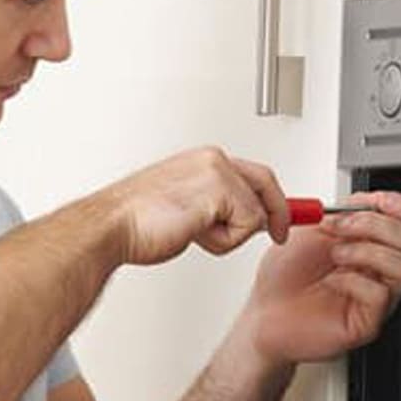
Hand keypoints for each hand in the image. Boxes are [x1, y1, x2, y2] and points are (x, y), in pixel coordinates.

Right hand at [96, 147, 291, 265]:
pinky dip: (224, 241)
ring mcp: (217, 172)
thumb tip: (240, 222)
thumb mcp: (185, 208)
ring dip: (230, 235)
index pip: (251, 173)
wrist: (112, 227)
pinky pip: (246, 225)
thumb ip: (213, 207)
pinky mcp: (220, 190)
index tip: (288, 213)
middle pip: (265, 182)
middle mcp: (211, 159)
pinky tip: (194, 234)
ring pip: (255, 211)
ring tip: (195, 234)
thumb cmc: (135, 222)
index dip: (271, 197)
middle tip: (279, 233)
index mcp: (202, 160)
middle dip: (276, 213)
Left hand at [240, 191, 400, 365]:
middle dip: (374, 224)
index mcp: (371, 244)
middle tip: (339, 227)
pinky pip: (380, 295)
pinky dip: (354, 281)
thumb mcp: (314, 228)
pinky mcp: (367, 322)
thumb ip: (348, 211)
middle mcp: (379, 270)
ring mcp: (377, 297)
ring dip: (366, 251)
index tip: (378, 200)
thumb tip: (372, 199)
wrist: (264, 311)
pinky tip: (333, 283)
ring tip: (335, 255)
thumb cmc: (284, 275)